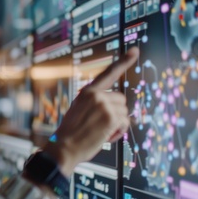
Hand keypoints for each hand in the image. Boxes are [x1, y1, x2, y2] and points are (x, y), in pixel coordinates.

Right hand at [43, 47, 138, 175]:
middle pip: (121, 100)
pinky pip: (125, 123)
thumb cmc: (70, 133)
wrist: (63, 147)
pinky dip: (118, 132)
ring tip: (101, 132)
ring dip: (117, 124)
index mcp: (87, 92)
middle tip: (102, 125)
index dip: (123, 61)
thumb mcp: (78, 110)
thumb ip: (94, 103)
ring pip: (124, 112)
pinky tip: (105, 136)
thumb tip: (114, 105)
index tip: (134, 51)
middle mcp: (96, 95)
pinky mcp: (111, 117)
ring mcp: (104, 105)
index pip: (108, 73)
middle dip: (116, 113)